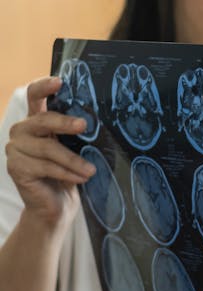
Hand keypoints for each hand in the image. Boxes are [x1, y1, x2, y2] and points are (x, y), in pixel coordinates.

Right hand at [4, 77, 95, 231]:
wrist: (56, 207)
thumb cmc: (69, 175)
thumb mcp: (75, 151)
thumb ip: (77, 135)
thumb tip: (98, 121)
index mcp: (36, 121)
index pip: (34, 96)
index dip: (44, 87)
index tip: (60, 81)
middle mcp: (22, 131)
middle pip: (42, 120)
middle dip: (64, 123)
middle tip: (84, 125)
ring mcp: (15, 148)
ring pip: (47, 148)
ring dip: (73, 160)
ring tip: (91, 170)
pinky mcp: (15, 167)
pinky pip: (45, 167)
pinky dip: (66, 173)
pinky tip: (81, 178)